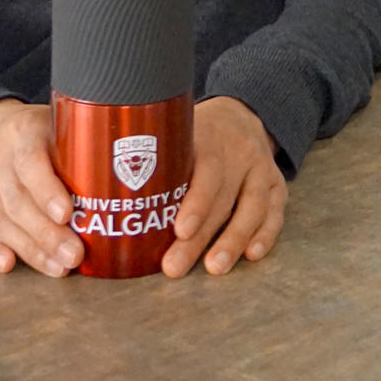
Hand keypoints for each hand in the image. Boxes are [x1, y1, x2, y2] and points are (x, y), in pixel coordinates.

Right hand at [0, 99, 82, 278]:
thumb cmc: (42, 134)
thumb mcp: (61, 125)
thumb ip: (83, 146)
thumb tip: (132, 176)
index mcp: (23, 133)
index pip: (31, 163)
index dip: (48, 191)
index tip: (67, 214)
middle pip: (18, 201)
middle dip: (47, 234)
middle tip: (73, 255)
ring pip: (1, 221)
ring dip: (30, 249)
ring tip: (58, 267)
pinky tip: (8, 264)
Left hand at [161, 97, 286, 278]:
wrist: (240, 114)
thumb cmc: (197, 134)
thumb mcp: (177, 130)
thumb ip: (152, 157)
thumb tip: (103, 196)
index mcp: (210, 136)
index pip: (207, 169)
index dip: (195, 201)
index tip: (180, 230)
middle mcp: (240, 151)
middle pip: (222, 198)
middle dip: (200, 237)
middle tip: (175, 267)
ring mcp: (261, 167)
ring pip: (253, 206)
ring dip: (233, 239)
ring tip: (215, 267)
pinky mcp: (276, 183)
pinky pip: (275, 211)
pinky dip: (266, 233)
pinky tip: (252, 254)